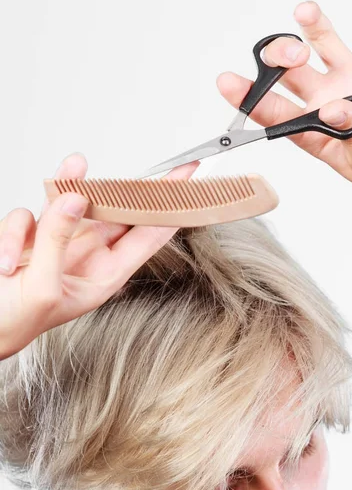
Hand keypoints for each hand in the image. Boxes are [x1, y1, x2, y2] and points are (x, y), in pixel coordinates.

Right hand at [0, 153, 198, 359]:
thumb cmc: (15, 322)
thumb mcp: (42, 286)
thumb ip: (57, 240)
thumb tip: (74, 199)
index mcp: (106, 275)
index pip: (149, 237)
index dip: (173, 212)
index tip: (195, 188)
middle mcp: (89, 255)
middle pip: (123, 212)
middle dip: (141, 189)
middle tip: (176, 168)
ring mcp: (60, 242)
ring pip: (74, 201)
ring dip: (70, 185)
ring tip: (74, 167)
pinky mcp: (31, 234)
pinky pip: (28, 215)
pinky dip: (13, 232)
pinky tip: (6, 261)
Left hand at [217, 0, 351, 239]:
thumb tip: (335, 107)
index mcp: (317, 135)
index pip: (275, 114)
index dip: (250, 97)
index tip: (227, 80)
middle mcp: (328, 104)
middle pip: (292, 75)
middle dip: (282, 59)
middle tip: (290, 52)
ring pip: (323, 44)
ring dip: (311, 25)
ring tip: (305, 11)